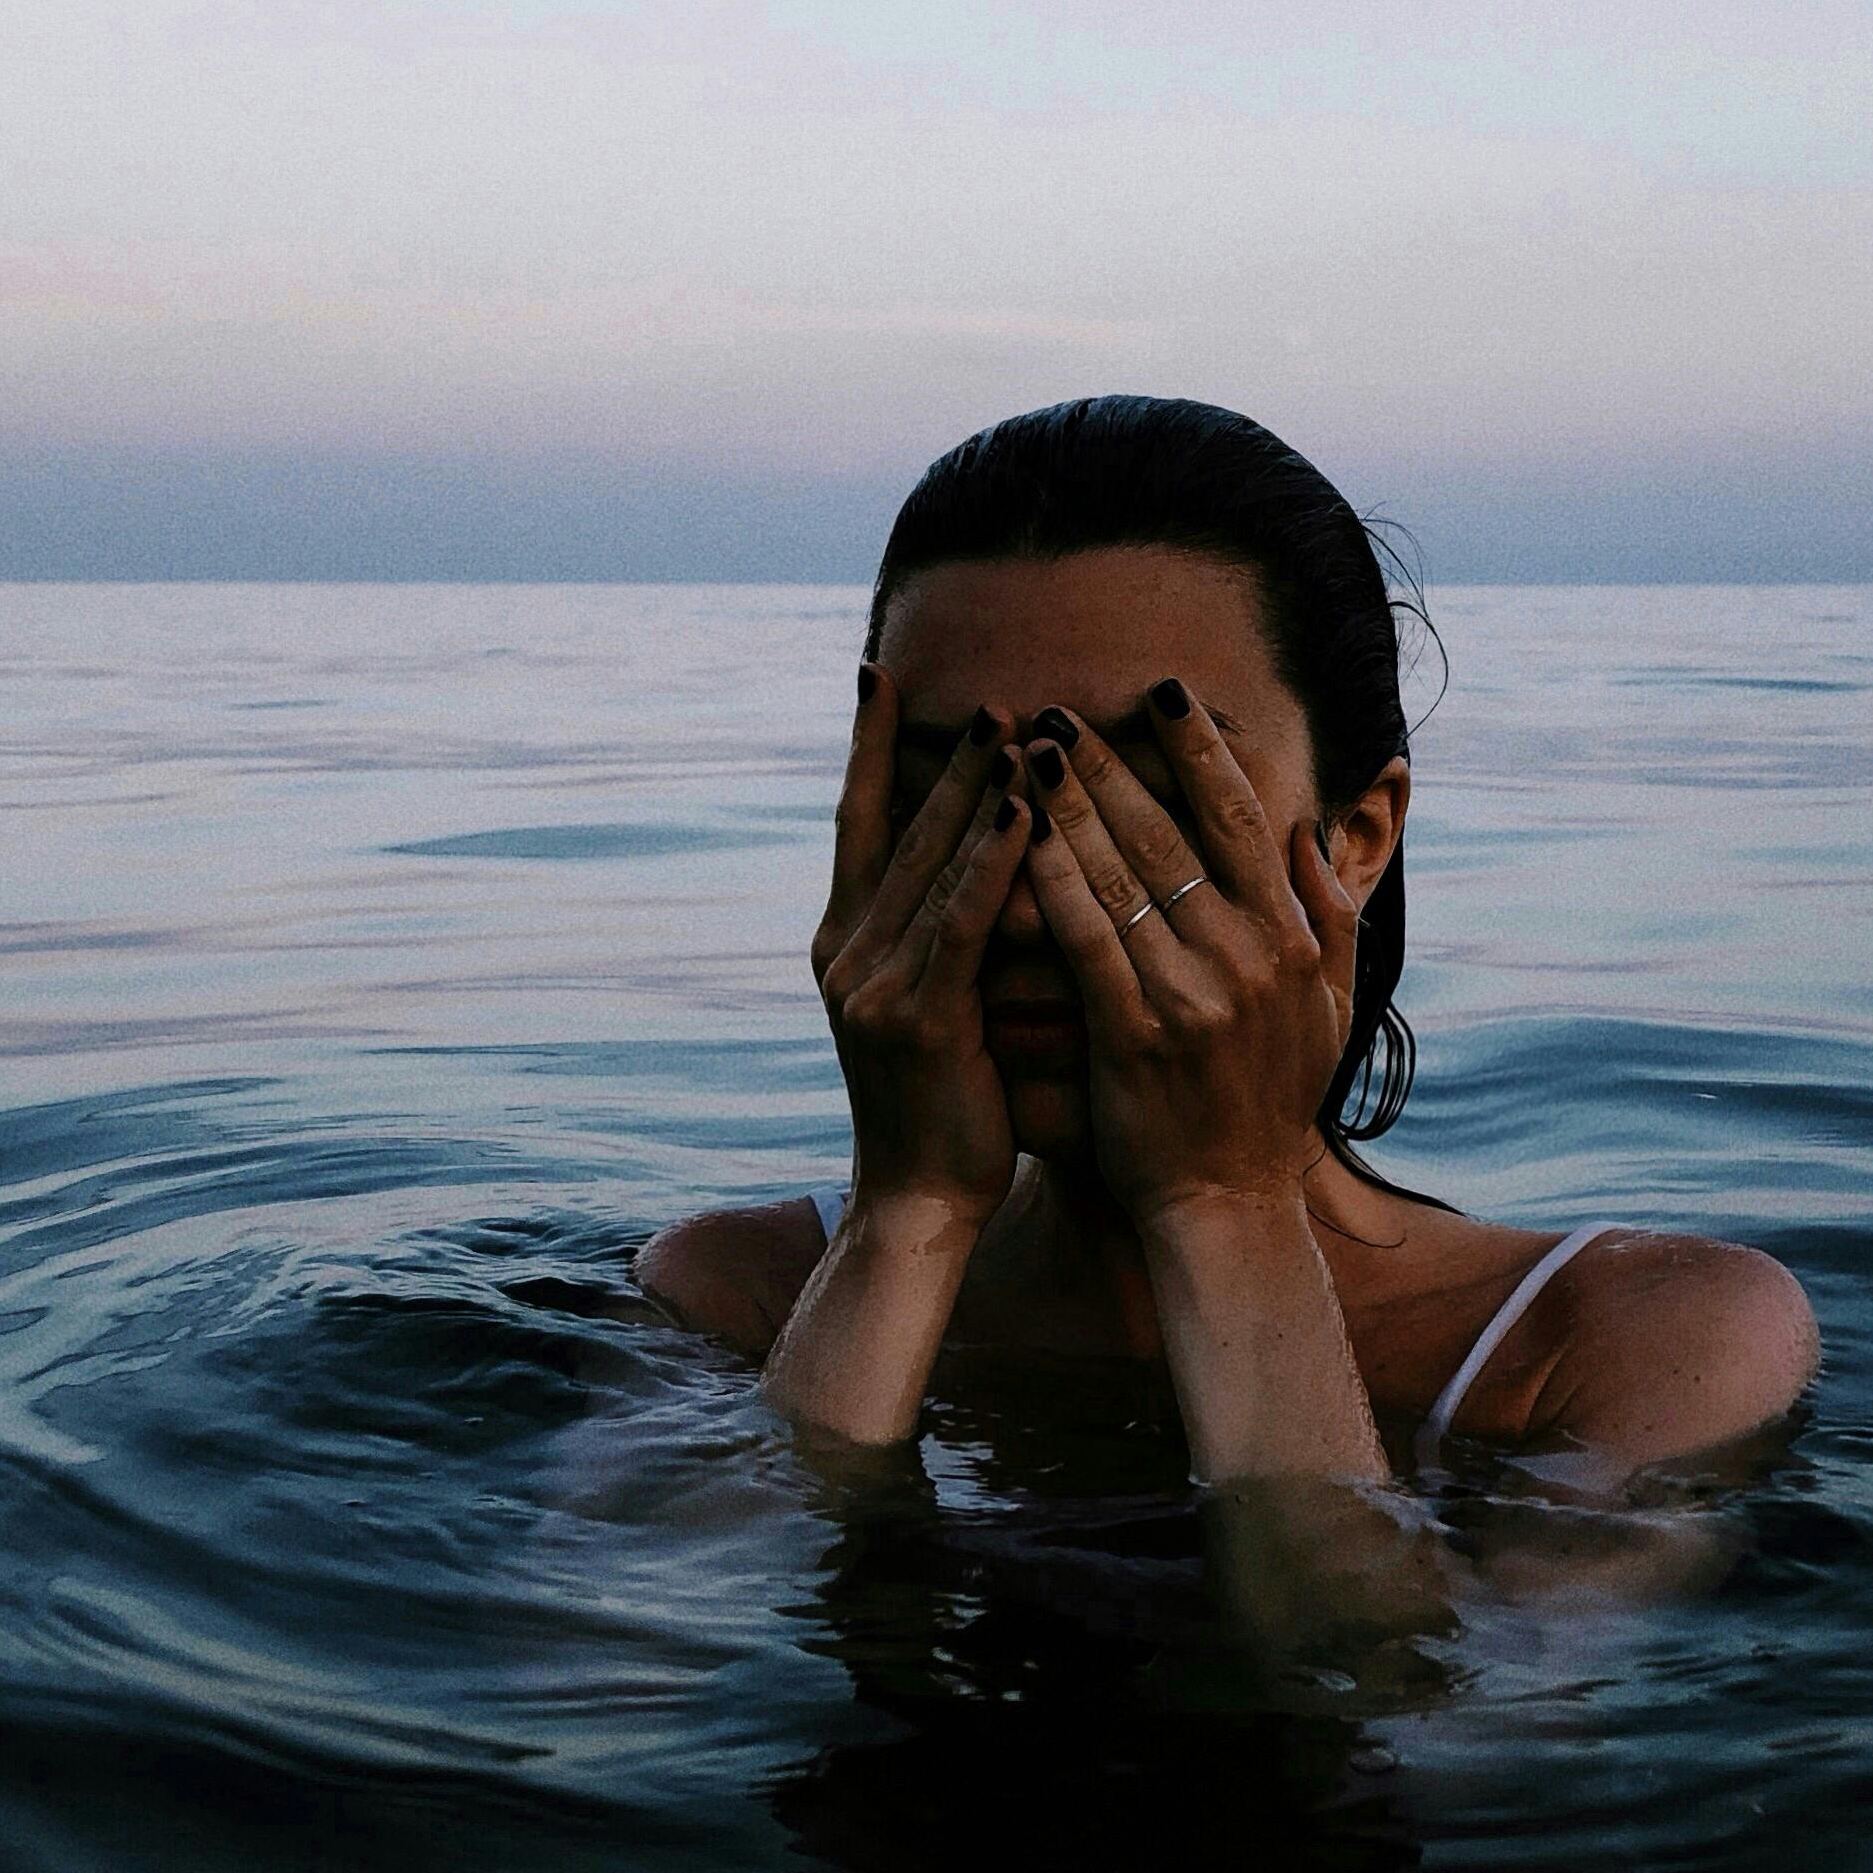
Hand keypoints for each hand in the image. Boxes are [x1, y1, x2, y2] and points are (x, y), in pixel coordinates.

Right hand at [811, 666, 1033, 1221]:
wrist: (918, 1198)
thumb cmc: (947, 1103)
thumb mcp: (936, 1003)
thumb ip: (945, 932)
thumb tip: (989, 857)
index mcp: (848, 943)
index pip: (859, 823)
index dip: (867, 748)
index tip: (877, 674)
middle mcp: (847, 952)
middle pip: (897, 830)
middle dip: (941, 756)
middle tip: (984, 690)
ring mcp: (872, 985)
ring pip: (928, 865)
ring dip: (972, 791)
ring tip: (1012, 726)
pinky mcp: (914, 1020)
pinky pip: (959, 922)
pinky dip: (990, 862)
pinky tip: (1026, 813)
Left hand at [1016, 682, 1360, 1229]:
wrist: (1228, 1201)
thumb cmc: (1271, 1102)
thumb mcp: (1330, 1009)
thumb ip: (1330, 918)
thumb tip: (1312, 834)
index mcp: (1290, 940)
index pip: (1242, 819)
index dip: (1200, 750)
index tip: (1165, 694)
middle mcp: (1247, 956)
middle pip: (1170, 834)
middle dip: (1113, 762)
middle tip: (1064, 709)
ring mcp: (1191, 994)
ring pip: (1123, 875)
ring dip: (1073, 805)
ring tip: (1031, 749)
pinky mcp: (1134, 1034)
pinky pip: (1087, 940)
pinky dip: (1054, 882)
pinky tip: (1019, 837)